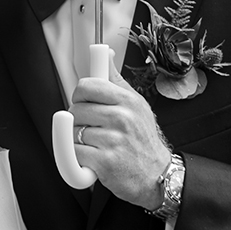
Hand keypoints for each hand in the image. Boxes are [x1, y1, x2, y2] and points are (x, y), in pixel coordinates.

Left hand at [70, 62, 171, 208]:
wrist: (158, 176)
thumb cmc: (142, 139)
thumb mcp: (136, 104)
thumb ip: (115, 80)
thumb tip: (104, 53)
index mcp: (128, 101)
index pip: (87, 86)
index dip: (80, 96)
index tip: (85, 103)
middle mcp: (122, 118)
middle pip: (76, 109)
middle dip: (79, 121)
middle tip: (95, 130)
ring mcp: (114, 140)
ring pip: (72, 131)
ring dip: (78, 140)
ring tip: (97, 145)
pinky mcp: (105, 161)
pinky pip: (73, 152)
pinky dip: (77, 158)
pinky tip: (93, 158)